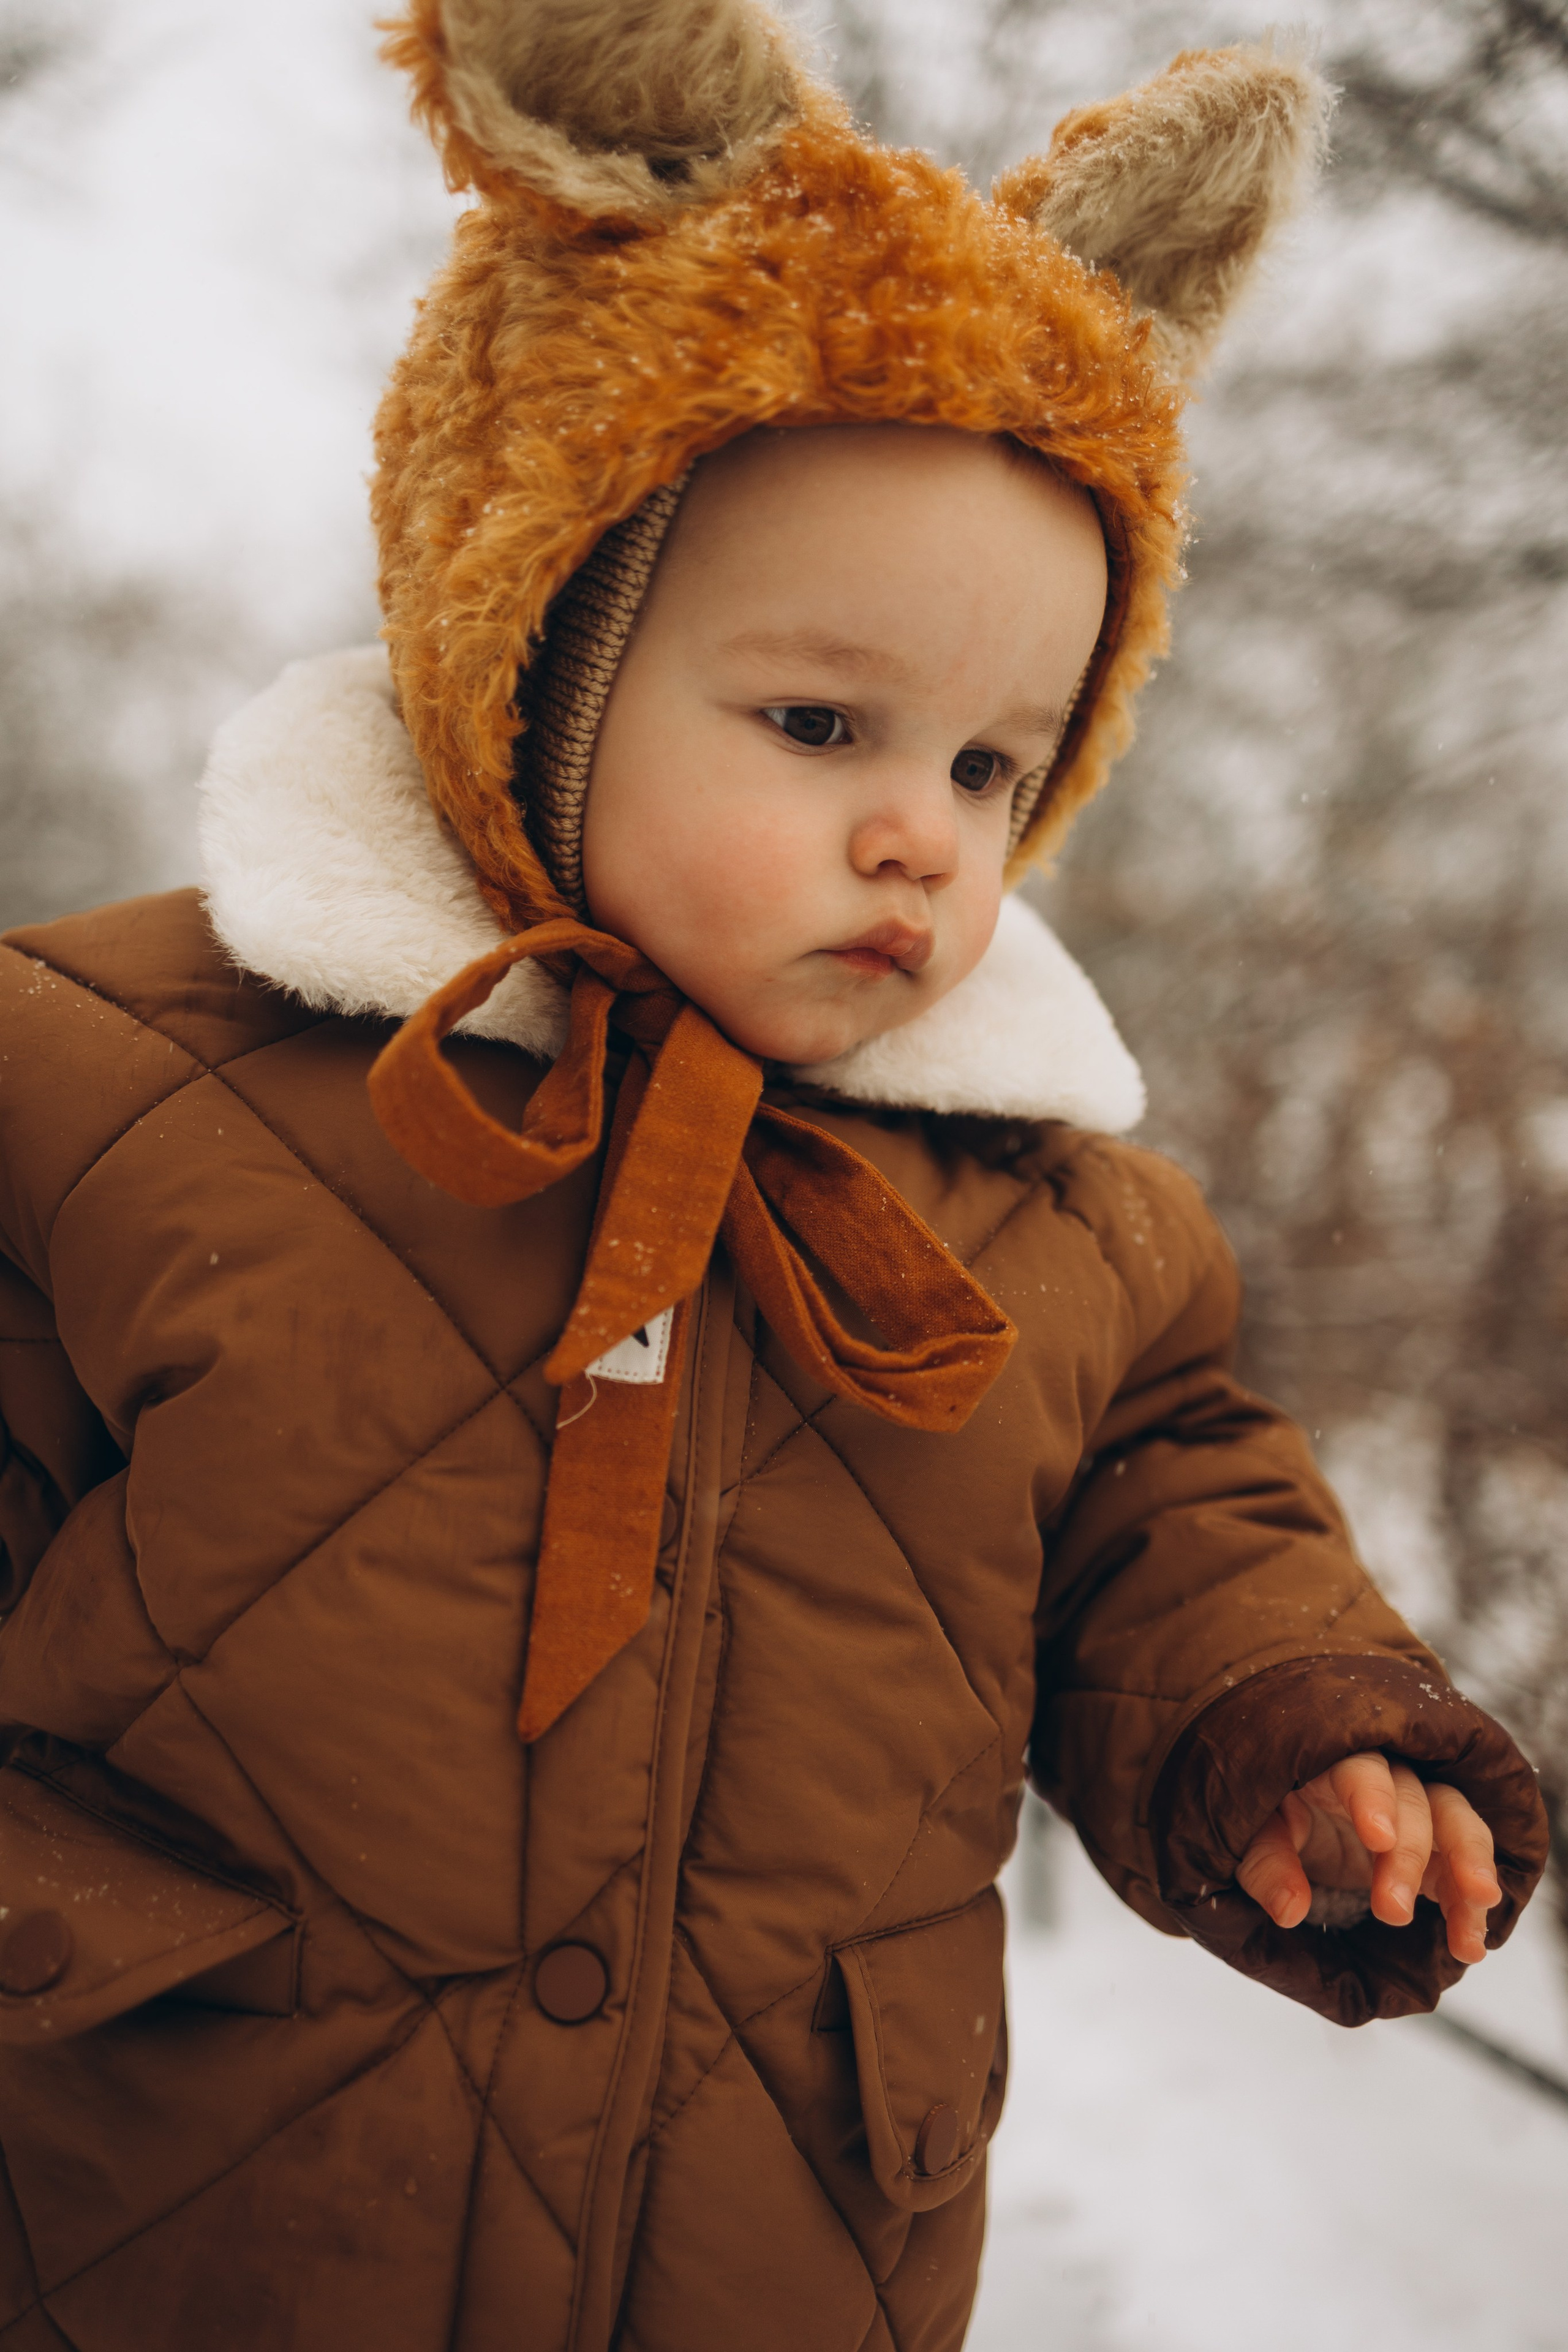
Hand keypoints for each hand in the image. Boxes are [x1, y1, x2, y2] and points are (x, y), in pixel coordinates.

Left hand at [1236, 1751, 1501, 1963]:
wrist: (1296, 1823)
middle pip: (1413, 1800)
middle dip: (1409, 1856)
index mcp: (1333, 1763)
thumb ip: (1266, 1864)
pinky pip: (1463, 1865)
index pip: (1360, 1770)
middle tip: (1393, 1911)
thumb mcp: (1252, 1837)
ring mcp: (1416, 1808)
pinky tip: (1471, 1943)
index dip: (1373, 1800)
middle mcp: (1384, 1778)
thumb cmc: (1271, 1818)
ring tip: (1475, 1910)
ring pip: (1456, 1821)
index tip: (1379, 1838)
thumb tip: (1288, 1909)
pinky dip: (1470, 1903)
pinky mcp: (1436, 1845)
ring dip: (1468, 1866)